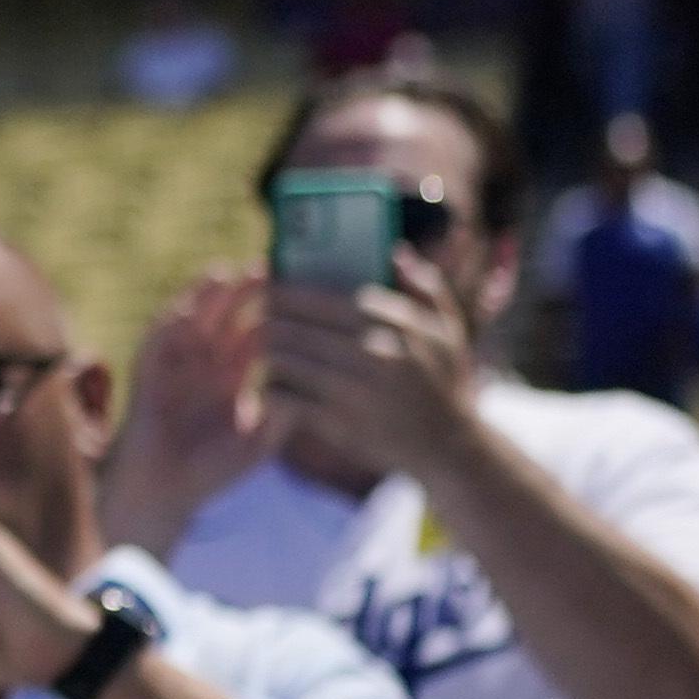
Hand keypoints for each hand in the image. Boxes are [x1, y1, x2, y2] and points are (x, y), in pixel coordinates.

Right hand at [100, 273, 279, 558]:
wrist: (161, 494)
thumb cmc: (210, 473)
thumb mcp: (258, 443)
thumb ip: (283, 418)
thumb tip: (311, 392)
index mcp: (231, 376)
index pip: (256, 333)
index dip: (276, 310)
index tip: (301, 288)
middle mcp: (204, 364)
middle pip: (227, 316)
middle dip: (246, 292)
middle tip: (270, 267)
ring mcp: (174, 366)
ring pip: (192, 319)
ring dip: (206, 297)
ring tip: (227, 274)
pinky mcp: (147, 375)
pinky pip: (156, 341)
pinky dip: (170, 323)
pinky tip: (186, 308)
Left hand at [257, 250, 489, 487]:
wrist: (448, 447)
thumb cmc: (443, 381)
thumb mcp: (446, 330)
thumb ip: (426, 287)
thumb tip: (395, 252)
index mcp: (394, 321)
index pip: (322, 297)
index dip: (287, 291)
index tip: (268, 287)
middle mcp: (372, 350)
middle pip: (294, 326)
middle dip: (265, 320)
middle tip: (250, 319)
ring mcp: (353, 388)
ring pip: (283, 359)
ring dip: (264, 354)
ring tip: (258, 350)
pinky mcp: (337, 422)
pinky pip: (285, 397)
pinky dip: (270, 389)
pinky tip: (267, 386)